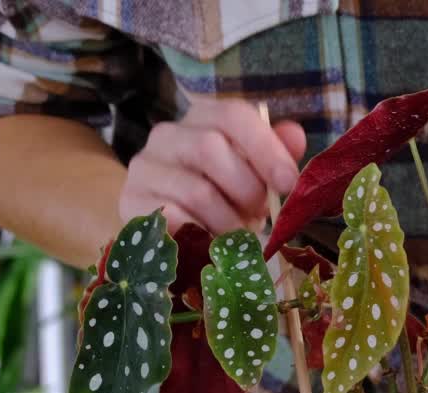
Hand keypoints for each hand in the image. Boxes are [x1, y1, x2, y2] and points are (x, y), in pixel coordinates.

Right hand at [120, 99, 306, 233]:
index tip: (288, 184)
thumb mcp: (252, 175)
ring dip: (228, 221)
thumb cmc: (220, 196)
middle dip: (246, 189)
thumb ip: (275, 154)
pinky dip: (203, 235)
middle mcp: (168, 135)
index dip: (266, 148)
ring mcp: (145, 168)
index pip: (233, 115)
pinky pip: (176, 220)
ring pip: (197, 191)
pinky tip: (210, 241)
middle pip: (211, 149)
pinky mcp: (132, 203)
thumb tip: (295, 136)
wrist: (165, 225)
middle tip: (258, 215)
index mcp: (204, 119)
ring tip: (236, 234)